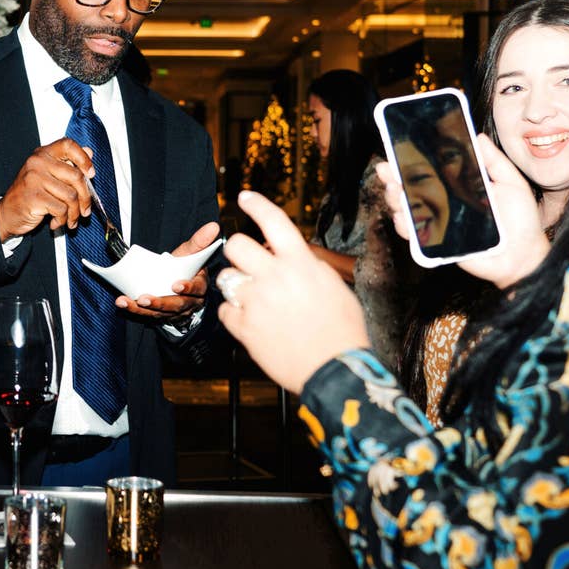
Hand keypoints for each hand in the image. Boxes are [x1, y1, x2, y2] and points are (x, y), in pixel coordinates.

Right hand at [0, 138, 94, 240]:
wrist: (6, 213)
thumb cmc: (29, 195)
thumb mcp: (47, 175)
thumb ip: (68, 164)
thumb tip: (89, 152)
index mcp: (43, 154)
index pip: (68, 145)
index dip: (83, 158)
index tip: (90, 174)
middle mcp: (38, 163)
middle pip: (76, 176)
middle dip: (86, 198)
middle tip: (85, 210)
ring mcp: (35, 179)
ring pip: (71, 196)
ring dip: (74, 213)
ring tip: (70, 219)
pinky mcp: (34, 197)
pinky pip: (61, 209)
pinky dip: (62, 219)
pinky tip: (56, 222)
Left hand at [116, 221, 219, 319]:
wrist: (176, 278)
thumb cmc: (184, 265)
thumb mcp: (191, 253)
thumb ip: (199, 241)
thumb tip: (213, 225)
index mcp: (199, 286)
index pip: (197, 289)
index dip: (188, 288)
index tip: (176, 285)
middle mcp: (189, 302)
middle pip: (177, 305)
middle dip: (160, 303)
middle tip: (144, 298)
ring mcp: (175, 312)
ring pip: (161, 313)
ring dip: (144, 309)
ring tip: (130, 302)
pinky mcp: (162, 316)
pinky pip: (148, 315)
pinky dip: (134, 310)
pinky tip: (122, 303)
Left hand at [218, 191, 368, 392]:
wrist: (334, 370)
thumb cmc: (342, 330)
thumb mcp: (334, 287)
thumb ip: (309, 266)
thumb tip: (293, 255)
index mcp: (300, 263)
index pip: (274, 221)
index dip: (257, 205)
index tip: (245, 197)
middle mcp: (274, 277)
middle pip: (237, 245)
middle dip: (239, 251)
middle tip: (248, 264)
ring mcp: (256, 302)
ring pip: (226, 278)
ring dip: (236, 285)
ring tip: (253, 299)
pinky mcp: (244, 328)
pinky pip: (225, 310)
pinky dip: (235, 314)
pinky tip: (253, 322)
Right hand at [376, 134, 547, 288]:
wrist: (524, 254)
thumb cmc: (520, 220)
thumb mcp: (511, 182)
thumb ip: (494, 161)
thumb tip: (478, 136)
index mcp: (457, 187)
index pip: (428, 171)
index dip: (409, 160)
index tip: (397, 148)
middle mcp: (443, 203)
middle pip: (409, 189)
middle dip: (392, 178)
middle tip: (385, 169)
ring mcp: (437, 223)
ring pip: (406, 210)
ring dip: (394, 200)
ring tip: (394, 190)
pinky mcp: (437, 243)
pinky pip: (414, 235)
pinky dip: (404, 226)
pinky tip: (402, 216)